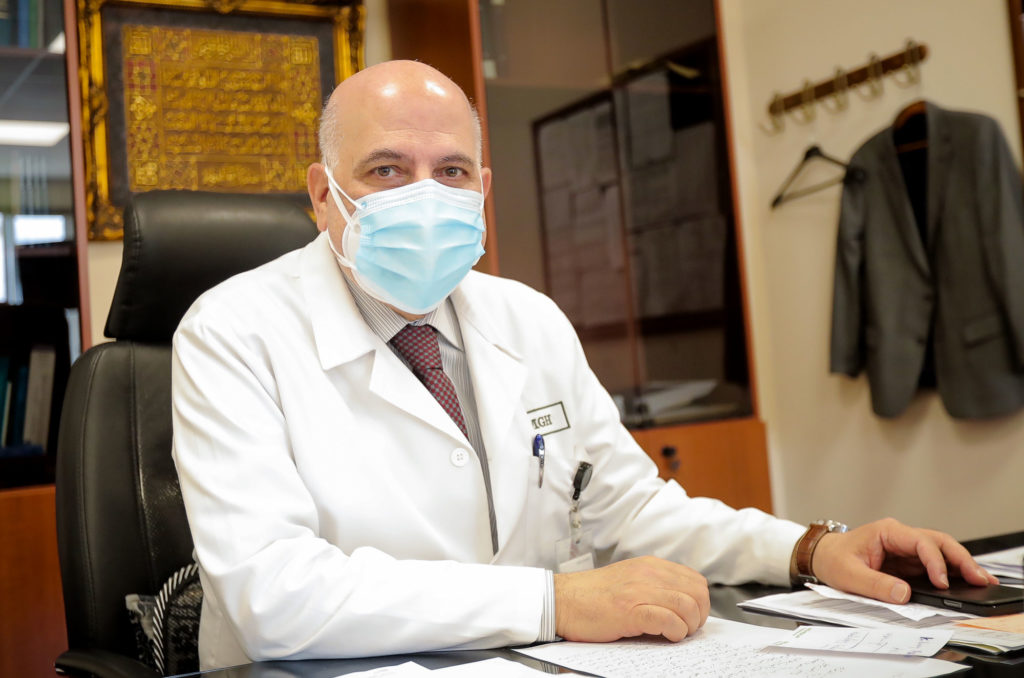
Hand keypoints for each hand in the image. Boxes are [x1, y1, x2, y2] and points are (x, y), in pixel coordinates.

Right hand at [554, 556, 709, 642]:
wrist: (561, 600)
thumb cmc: (592, 596)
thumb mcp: (629, 580)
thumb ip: (653, 585)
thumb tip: (681, 604)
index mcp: (650, 566)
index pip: (695, 581)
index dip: (700, 603)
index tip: (690, 617)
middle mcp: (648, 574)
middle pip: (698, 593)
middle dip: (699, 616)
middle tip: (685, 629)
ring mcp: (640, 591)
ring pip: (688, 606)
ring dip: (688, 626)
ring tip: (676, 634)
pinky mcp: (630, 611)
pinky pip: (669, 620)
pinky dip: (675, 632)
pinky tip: (666, 636)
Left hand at [811, 518, 998, 602]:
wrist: (823, 556)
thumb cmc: (833, 559)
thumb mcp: (849, 575)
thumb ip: (875, 584)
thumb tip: (904, 594)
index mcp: (887, 532)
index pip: (920, 542)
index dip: (934, 562)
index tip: (942, 582)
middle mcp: (900, 536)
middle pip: (939, 542)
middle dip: (960, 558)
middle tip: (979, 577)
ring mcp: (906, 548)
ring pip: (941, 551)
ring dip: (960, 564)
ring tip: (981, 580)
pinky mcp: (908, 561)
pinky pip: (934, 564)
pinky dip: (951, 572)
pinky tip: (965, 582)